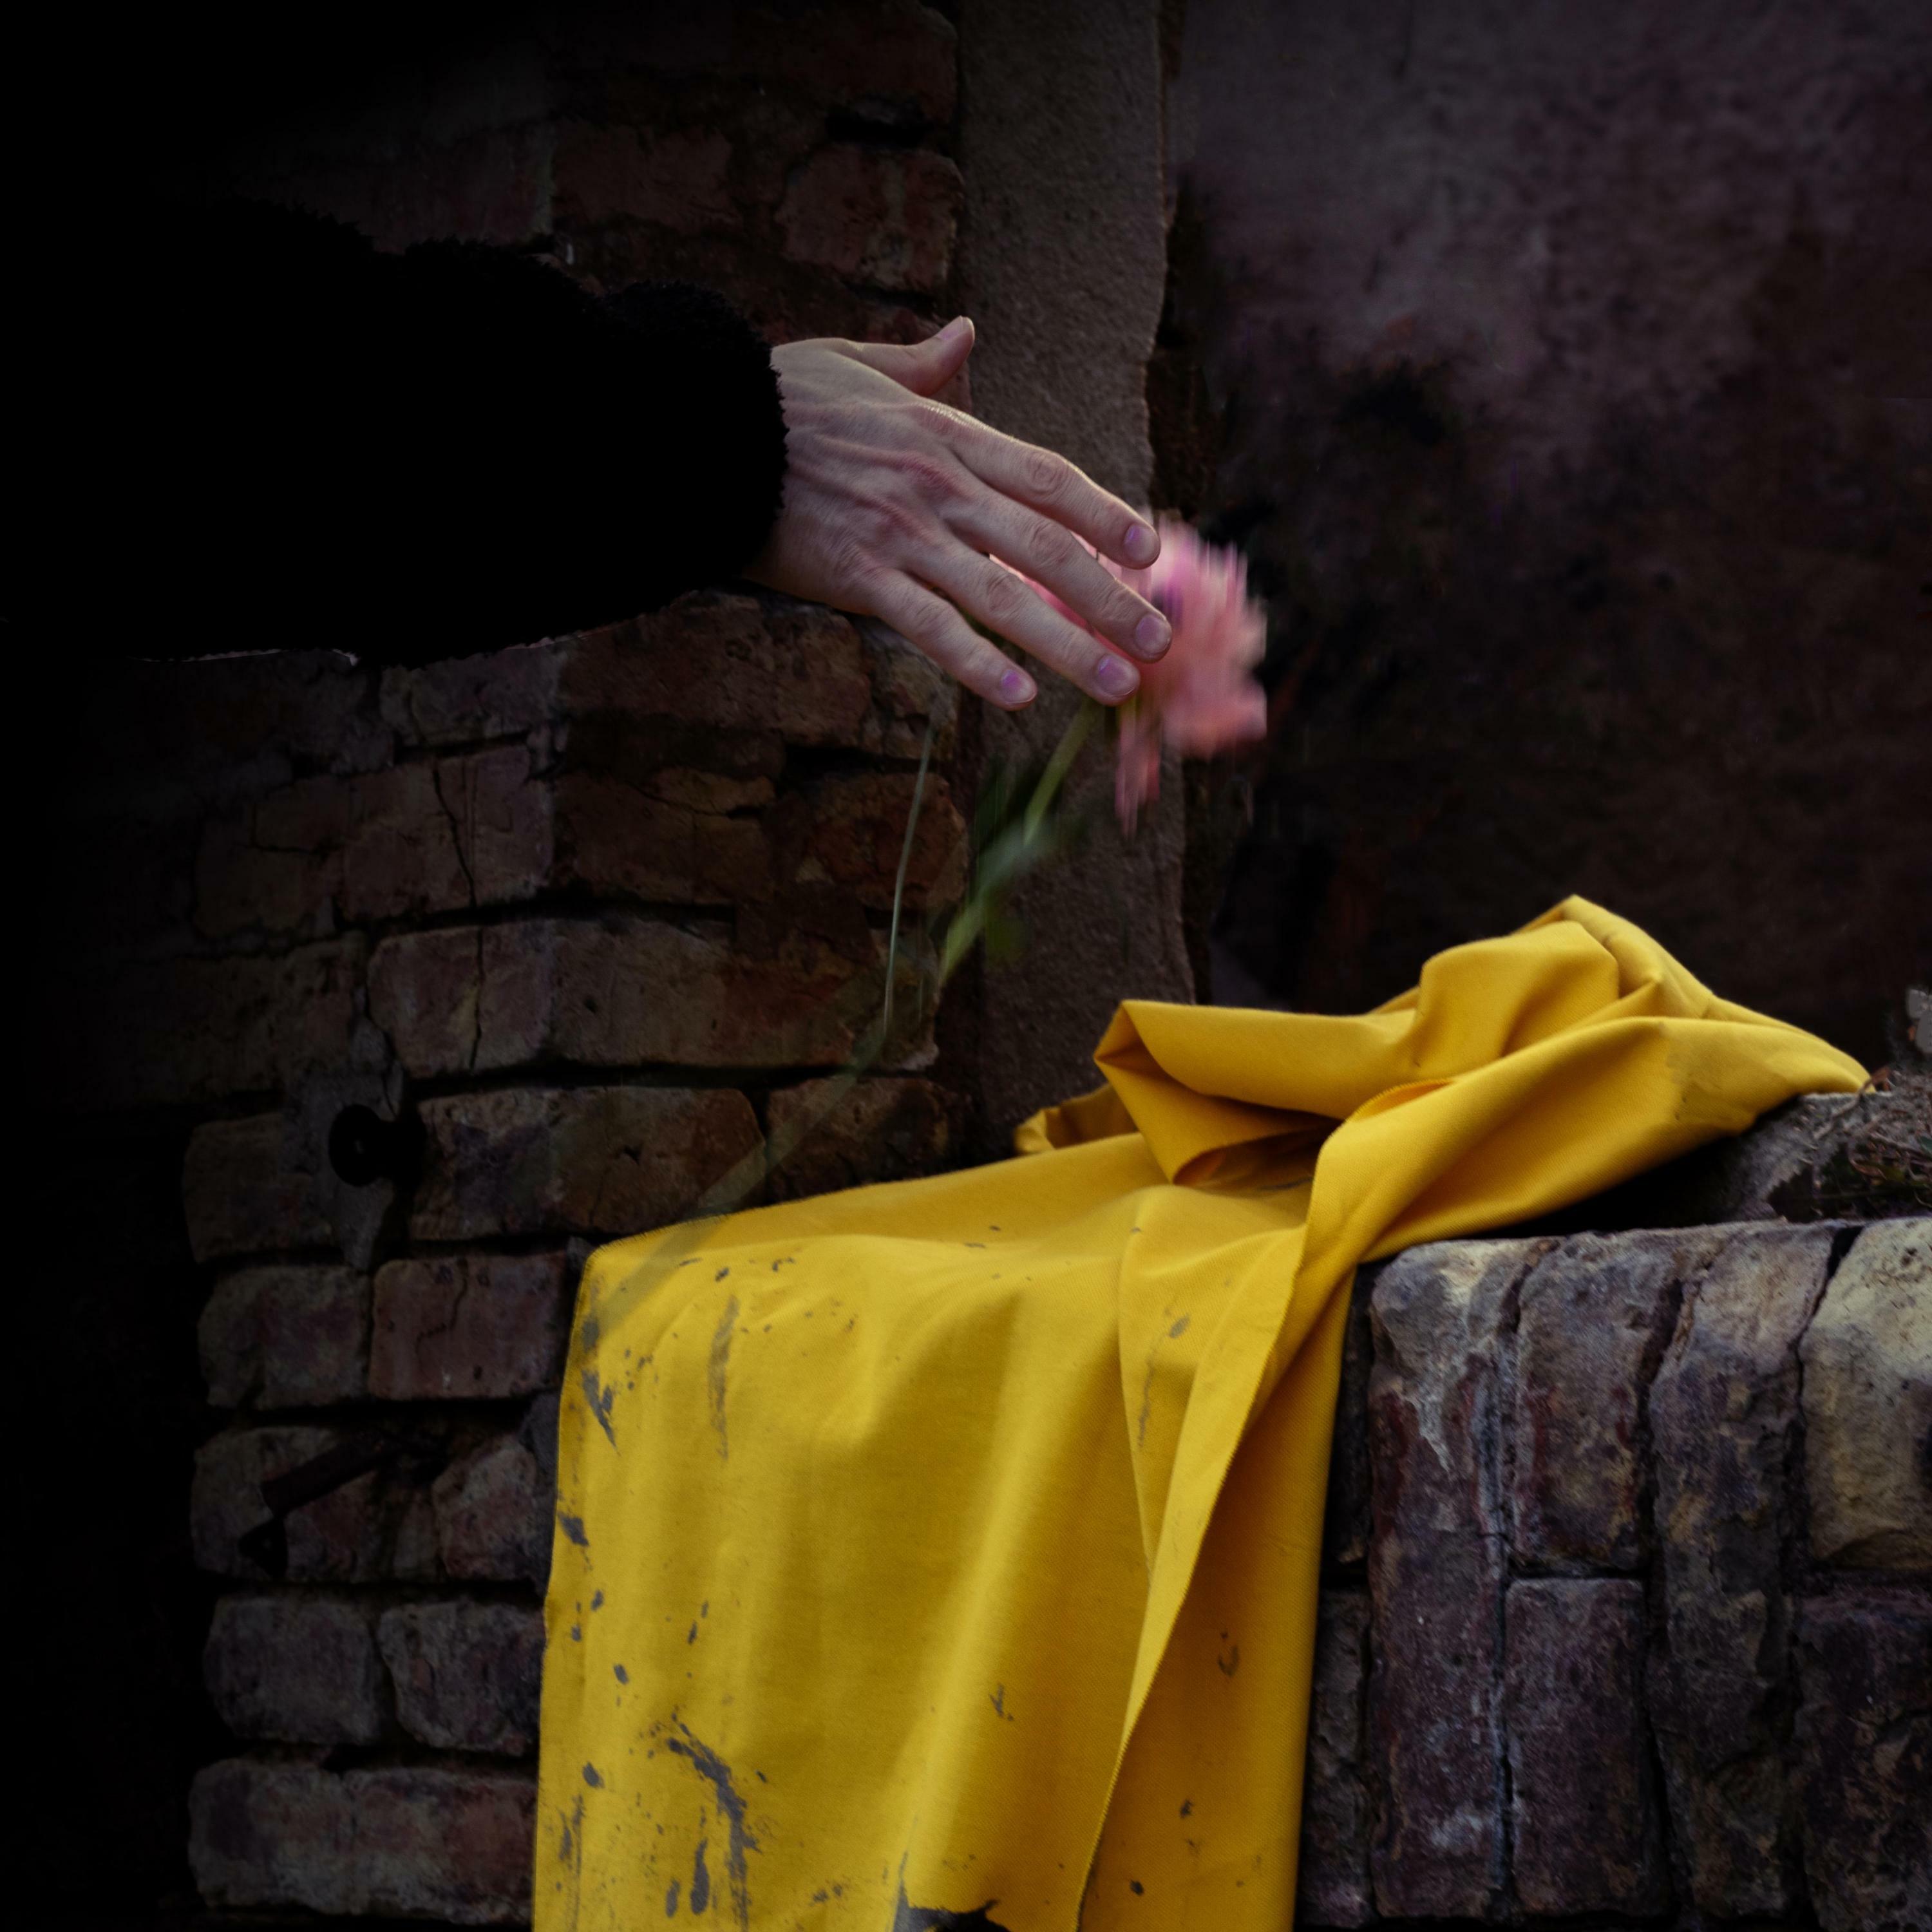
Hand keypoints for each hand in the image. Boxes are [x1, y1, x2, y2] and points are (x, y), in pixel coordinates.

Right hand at [746, 319, 1169, 708]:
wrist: (702, 433)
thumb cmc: (775, 400)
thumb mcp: (853, 362)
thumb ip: (918, 362)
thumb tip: (964, 334)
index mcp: (944, 433)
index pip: (1047, 477)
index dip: (1105, 514)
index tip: (1151, 550)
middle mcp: (937, 485)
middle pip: (1045, 546)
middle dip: (1110, 597)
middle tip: (1160, 639)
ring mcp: (901, 534)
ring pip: (1003, 596)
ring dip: (1067, 644)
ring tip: (1118, 682)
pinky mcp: (858, 577)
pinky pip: (929, 628)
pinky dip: (975, 662)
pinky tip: (1017, 695)